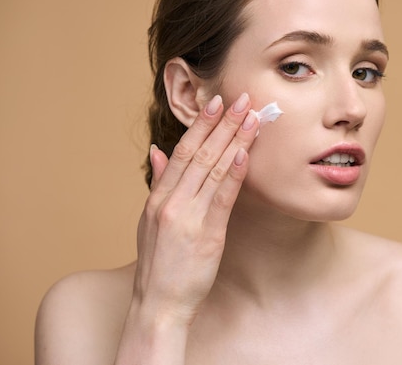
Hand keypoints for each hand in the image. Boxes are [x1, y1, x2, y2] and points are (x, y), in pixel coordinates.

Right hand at [132, 93, 258, 326]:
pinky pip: (222, 197)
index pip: (182, 151)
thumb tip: (159, 151)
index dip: (200, 125)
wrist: (158, 303)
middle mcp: (171, 201)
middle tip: (240, 98)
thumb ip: (159, 183)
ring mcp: (187, 216)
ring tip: (251, 117)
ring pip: (212, 169)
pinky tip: (244, 153)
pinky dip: (233, 173)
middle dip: (221, 123)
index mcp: (159, 197)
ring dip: (233, 140)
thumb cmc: (159, 263)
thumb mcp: (150, 220)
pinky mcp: (206, 234)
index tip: (216, 102)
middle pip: (199, 153)